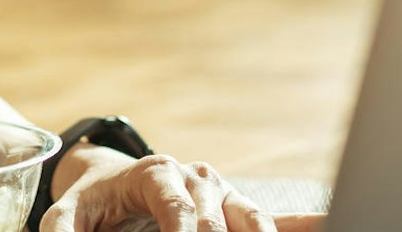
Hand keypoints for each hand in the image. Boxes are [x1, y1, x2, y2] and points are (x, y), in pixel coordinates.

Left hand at [42, 151, 326, 231]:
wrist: (113, 181)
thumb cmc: (91, 203)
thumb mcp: (67, 216)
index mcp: (157, 174)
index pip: (180, 210)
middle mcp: (198, 178)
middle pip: (219, 223)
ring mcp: (224, 192)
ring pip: (254, 223)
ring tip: (306, 231)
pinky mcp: (240, 209)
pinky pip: (278, 221)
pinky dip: (307, 225)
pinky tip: (334, 222)